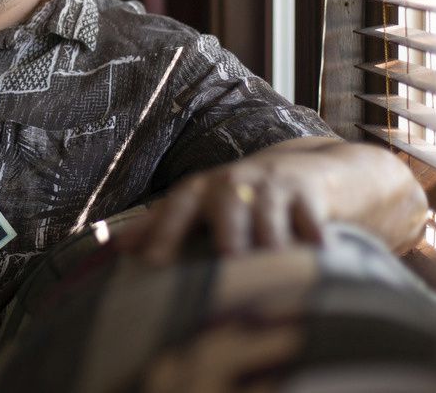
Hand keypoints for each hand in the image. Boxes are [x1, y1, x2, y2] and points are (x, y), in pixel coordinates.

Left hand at [113, 154, 327, 264]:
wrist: (304, 171)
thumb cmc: (239, 198)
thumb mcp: (200, 205)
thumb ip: (160, 225)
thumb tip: (114, 246)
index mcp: (201, 190)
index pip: (177, 208)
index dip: (164, 232)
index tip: (153, 262)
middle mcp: (233, 185)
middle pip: (227, 207)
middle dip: (227, 232)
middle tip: (228, 259)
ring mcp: (272, 188)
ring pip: (268, 218)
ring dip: (270, 241)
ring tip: (273, 263)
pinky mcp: (308, 194)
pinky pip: (310, 219)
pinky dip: (314, 237)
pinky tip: (321, 254)